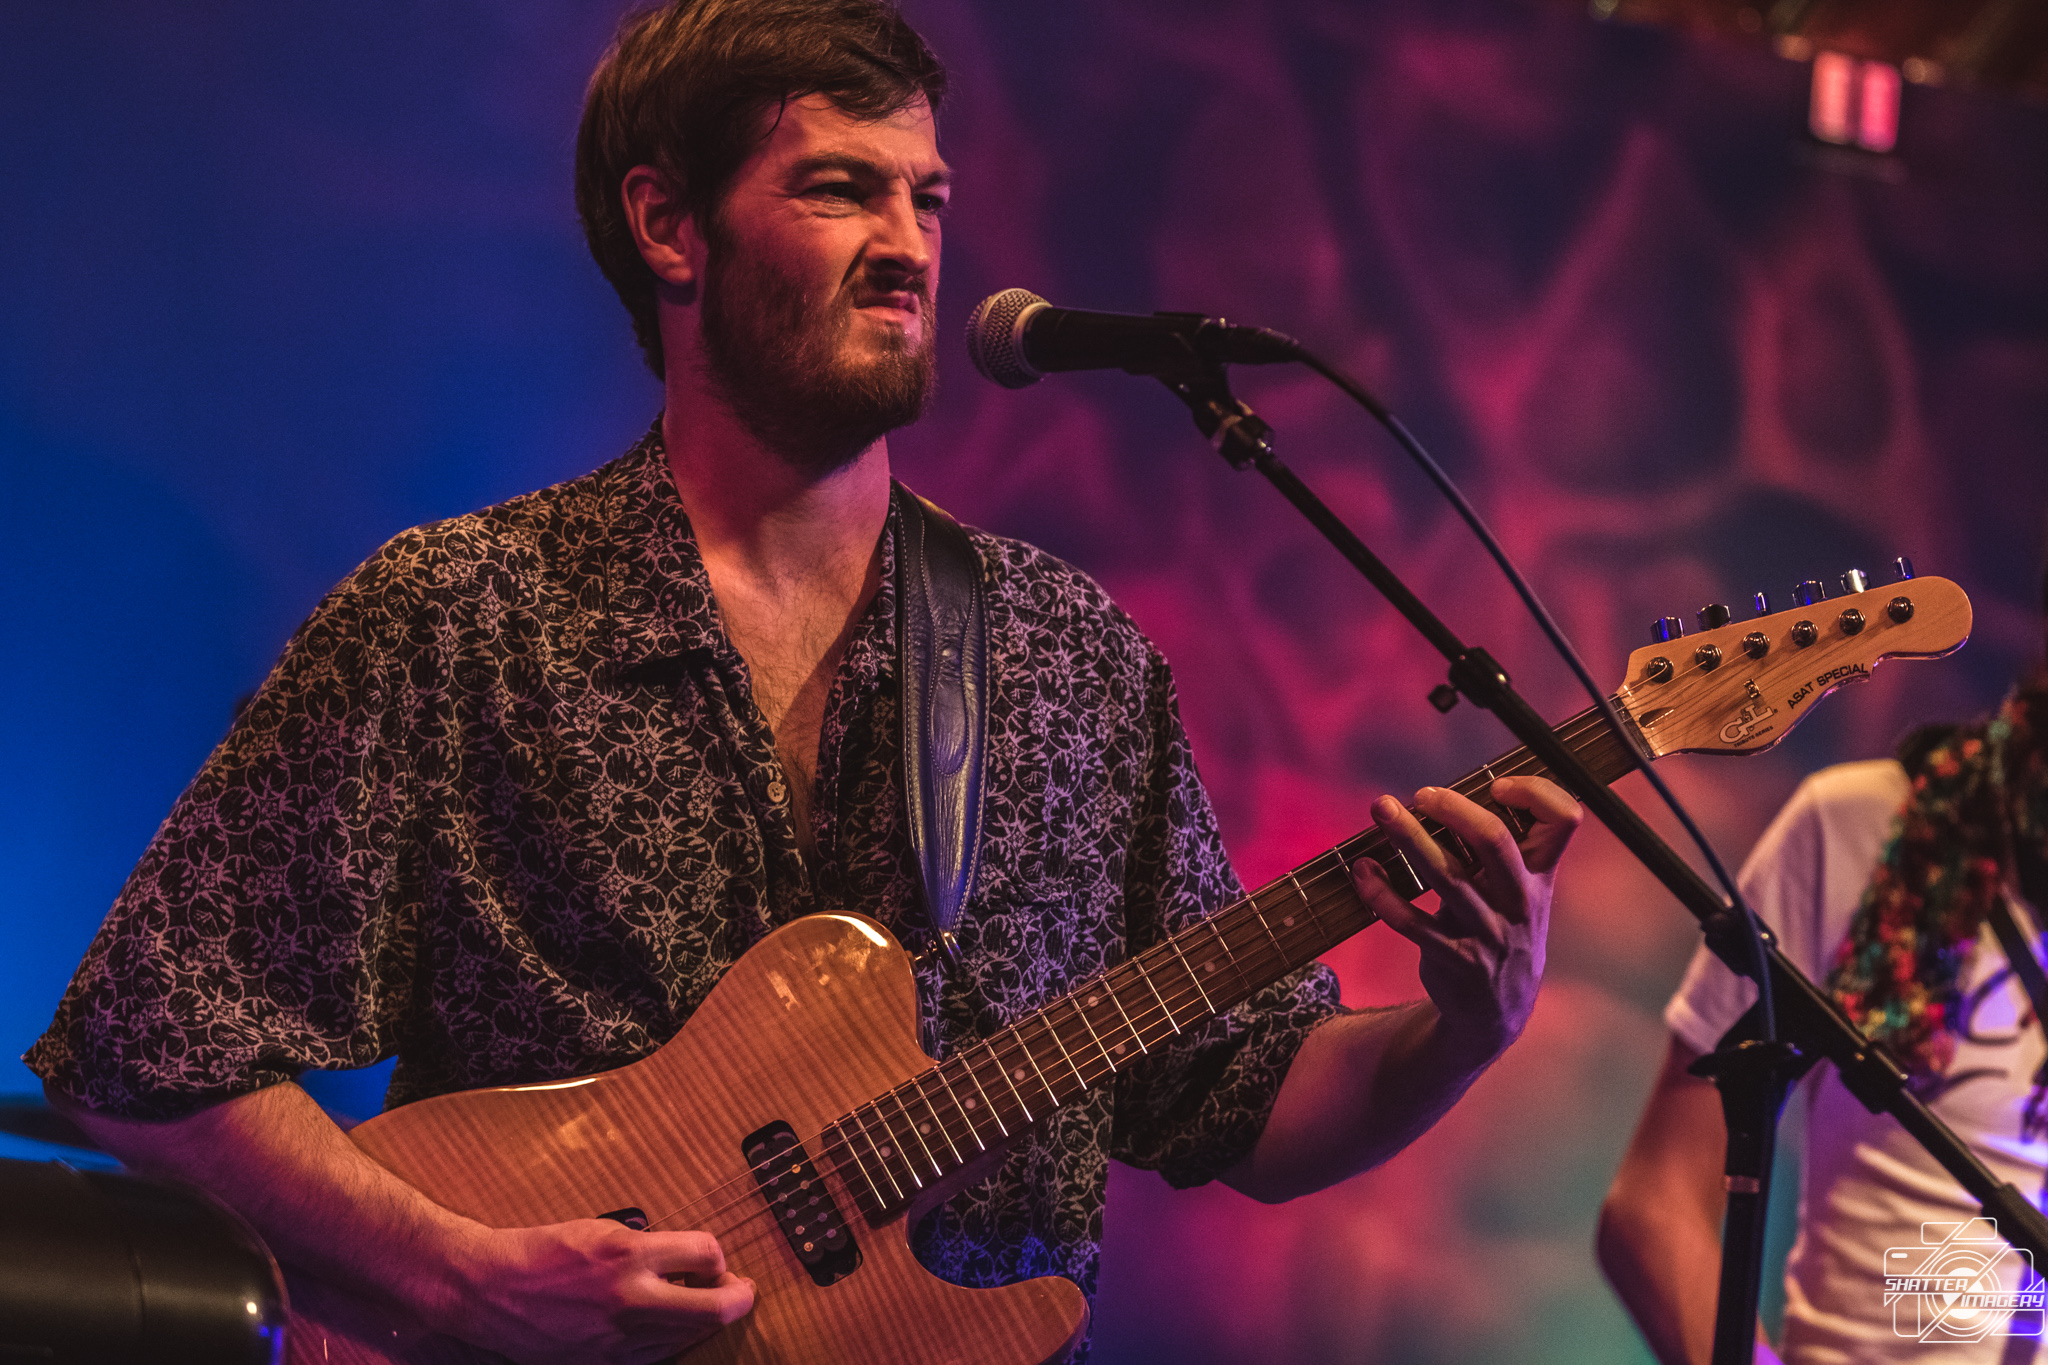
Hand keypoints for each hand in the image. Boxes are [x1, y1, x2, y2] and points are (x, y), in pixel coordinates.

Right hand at [444, 1219, 754, 1364]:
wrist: (490, 1291)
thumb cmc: (542, 1251)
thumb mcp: (600, 1231)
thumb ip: (648, 1246)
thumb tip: (690, 1260)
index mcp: (628, 1254)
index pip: (707, 1252)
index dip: (716, 1255)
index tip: (711, 1258)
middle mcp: (629, 1298)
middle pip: (715, 1308)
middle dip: (737, 1297)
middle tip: (740, 1290)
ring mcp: (619, 1338)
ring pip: (689, 1334)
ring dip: (704, 1318)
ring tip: (702, 1304)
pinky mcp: (606, 1362)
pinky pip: (659, 1354)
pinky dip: (672, 1339)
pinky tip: (666, 1325)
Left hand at [1350, 776, 1579, 1062]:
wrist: (1497, 1011)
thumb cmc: (1501, 931)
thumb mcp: (1520, 894)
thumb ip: (1500, 853)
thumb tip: (1450, 797)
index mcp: (1540, 877)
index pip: (1563, 822)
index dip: (1535, 793)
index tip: (1497, 785)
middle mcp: (1519, 901)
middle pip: (1494, 841)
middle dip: (1454, 809)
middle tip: (1422, 794)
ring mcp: (1487, 932)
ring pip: (1446, 876)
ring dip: (1409, 837)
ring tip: (1381, 809)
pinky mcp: (1453, 957)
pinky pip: (1411, 921)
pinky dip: (1381, 893)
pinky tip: (1362, 870)